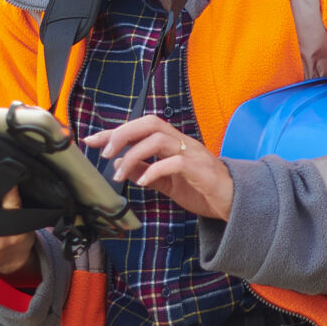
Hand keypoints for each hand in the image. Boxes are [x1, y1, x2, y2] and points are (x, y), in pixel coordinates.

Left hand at [85, 115, 234, 221]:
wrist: (235, 203)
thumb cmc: (202, 190)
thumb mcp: (167, 182)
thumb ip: (146, 171)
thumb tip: (119, 165)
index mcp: (173, 143)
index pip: (141, 128)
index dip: (115, 132)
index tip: (91, 140)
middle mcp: (182, 143)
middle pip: (150, 123)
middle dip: (123, 134)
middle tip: (104, 153)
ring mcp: (193, 154)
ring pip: (159, 139)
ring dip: (133, 154)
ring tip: (119, 174)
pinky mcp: (201, 170)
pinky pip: (175, 162)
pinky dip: (155, 170)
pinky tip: (143, 182)